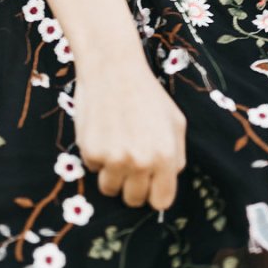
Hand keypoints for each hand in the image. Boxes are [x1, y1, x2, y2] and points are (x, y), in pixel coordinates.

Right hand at [72, 53, 186, 210]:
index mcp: (166, 157)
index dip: (154, 193)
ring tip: (114, 146)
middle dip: (131, 185)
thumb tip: (167, 180)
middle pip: (134, 200)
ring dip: (111, 174)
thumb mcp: (175, 122)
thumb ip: (176, 156)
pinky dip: (96, 155)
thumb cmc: (147, 93)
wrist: (113, 67)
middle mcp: (141, 162)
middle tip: (129, 162)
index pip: (161, 201)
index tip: (148, 184)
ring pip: (110, 189)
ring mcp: (114, 158)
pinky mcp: (91, 151)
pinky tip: (102, 131)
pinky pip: (93, 168)